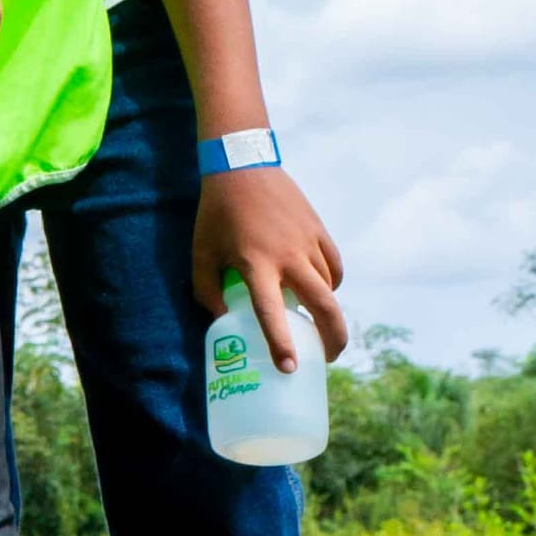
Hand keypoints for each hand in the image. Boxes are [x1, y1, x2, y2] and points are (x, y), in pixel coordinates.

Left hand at [190, 165, 346, 372]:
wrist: (241, 166)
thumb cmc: (216, 215)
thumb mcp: (201, 254)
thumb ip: (208, 292)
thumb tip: (224, 322)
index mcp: (255, 264)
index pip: (271, 312)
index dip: (281, 343)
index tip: (290, 369)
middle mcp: (288, 256)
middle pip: (323, 305)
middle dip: (333, 338)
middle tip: (327, 358)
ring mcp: (308, 242)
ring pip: (329, 287)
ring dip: (326, 309)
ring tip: (316, 324)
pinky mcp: (319, 230)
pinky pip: (335, 266)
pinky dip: (332, 283)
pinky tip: (323, 292)